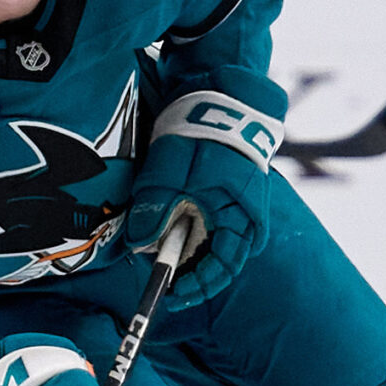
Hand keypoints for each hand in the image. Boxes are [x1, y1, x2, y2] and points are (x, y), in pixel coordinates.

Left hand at [123, 79, 284, 309]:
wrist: (223, 91)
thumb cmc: (201, 130)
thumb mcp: (170, 171)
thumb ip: (155, 209)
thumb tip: (140, 244)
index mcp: (240, 217)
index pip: (221, 269)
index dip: (195, 287)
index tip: (168, 295)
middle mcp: (246, 217)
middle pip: (218, 261)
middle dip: (188, 272)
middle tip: (160, 277)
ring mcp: (239, 205)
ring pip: (213, 243)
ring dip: (187, 250)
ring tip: (160, 248)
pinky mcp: (230, 193)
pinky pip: (212, 223)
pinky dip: (191, 230)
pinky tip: (172, 225)